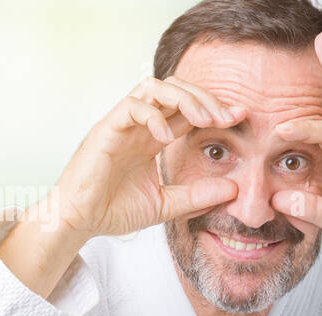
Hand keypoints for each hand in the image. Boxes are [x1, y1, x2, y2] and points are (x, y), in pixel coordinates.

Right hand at [51, 76, 244, 237]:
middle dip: (205, 98)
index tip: (240, 117)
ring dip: (184, 97)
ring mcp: (122, 124)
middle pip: (175, 89)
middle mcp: (140, 124)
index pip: (188, 111)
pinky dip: (153, 116)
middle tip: (228, 116)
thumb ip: (199, 196)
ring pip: (154, 87)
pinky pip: (131, 106)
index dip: (214, 109)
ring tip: (204, 118)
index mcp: (153, 137)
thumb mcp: (168, 205)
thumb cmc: (115, 209)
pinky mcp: (106, 130)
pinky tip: (167, 137)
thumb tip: (235, 189)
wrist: (80, 221)